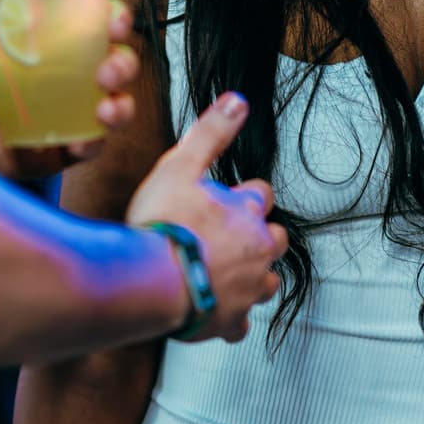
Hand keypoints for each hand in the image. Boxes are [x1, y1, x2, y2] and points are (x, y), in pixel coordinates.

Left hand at [0, 0, 139, 180]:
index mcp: (59, 45)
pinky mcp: (71, 147)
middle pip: (120, 61)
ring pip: (119, 103)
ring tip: (104, 111)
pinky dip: (92, 144)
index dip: (115, 18)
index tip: (115, 21)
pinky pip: (93, 145)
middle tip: (106, 73)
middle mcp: (77, 75)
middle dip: (122, 64)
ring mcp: (79, 113)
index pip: (98, 23)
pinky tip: (80, 144)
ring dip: (120, 105)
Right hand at [125, 92, 288, 343]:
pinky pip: (240, 323)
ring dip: (251, 275)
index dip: (244, 194)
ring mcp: (246, 290)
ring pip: (266, 282)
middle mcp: (256, 251)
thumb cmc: (161, 224)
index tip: (226, 198)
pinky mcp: (229, 321)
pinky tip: (213, 310)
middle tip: (228, 235)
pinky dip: (231, 316)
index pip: (262, 194)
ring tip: (223, 270)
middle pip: (275, 239)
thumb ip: (210, 133)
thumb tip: (237, 101)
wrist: (148, 282)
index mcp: (246, 212)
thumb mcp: (180, 165)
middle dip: (259, 235)